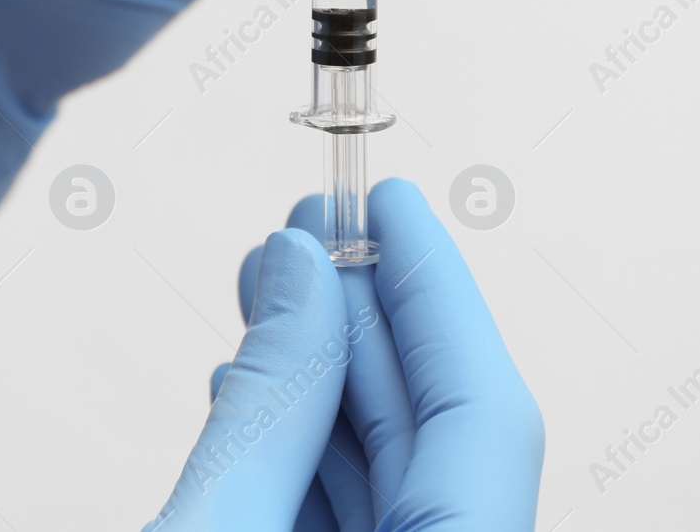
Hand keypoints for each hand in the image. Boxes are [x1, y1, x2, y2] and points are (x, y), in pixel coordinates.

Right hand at [151, 180, 543, 529]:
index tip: (390, 201)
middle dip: (366, 319)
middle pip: (436, 430)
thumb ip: (271, 402)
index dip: (434, 289)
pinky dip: (303, 451)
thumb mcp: (215, 531)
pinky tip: (252, 390)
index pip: (484, 409)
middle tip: (312, 227)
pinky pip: (355, 518)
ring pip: (393, 473)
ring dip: (324, 376)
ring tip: (269, 288)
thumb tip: (300, 269)